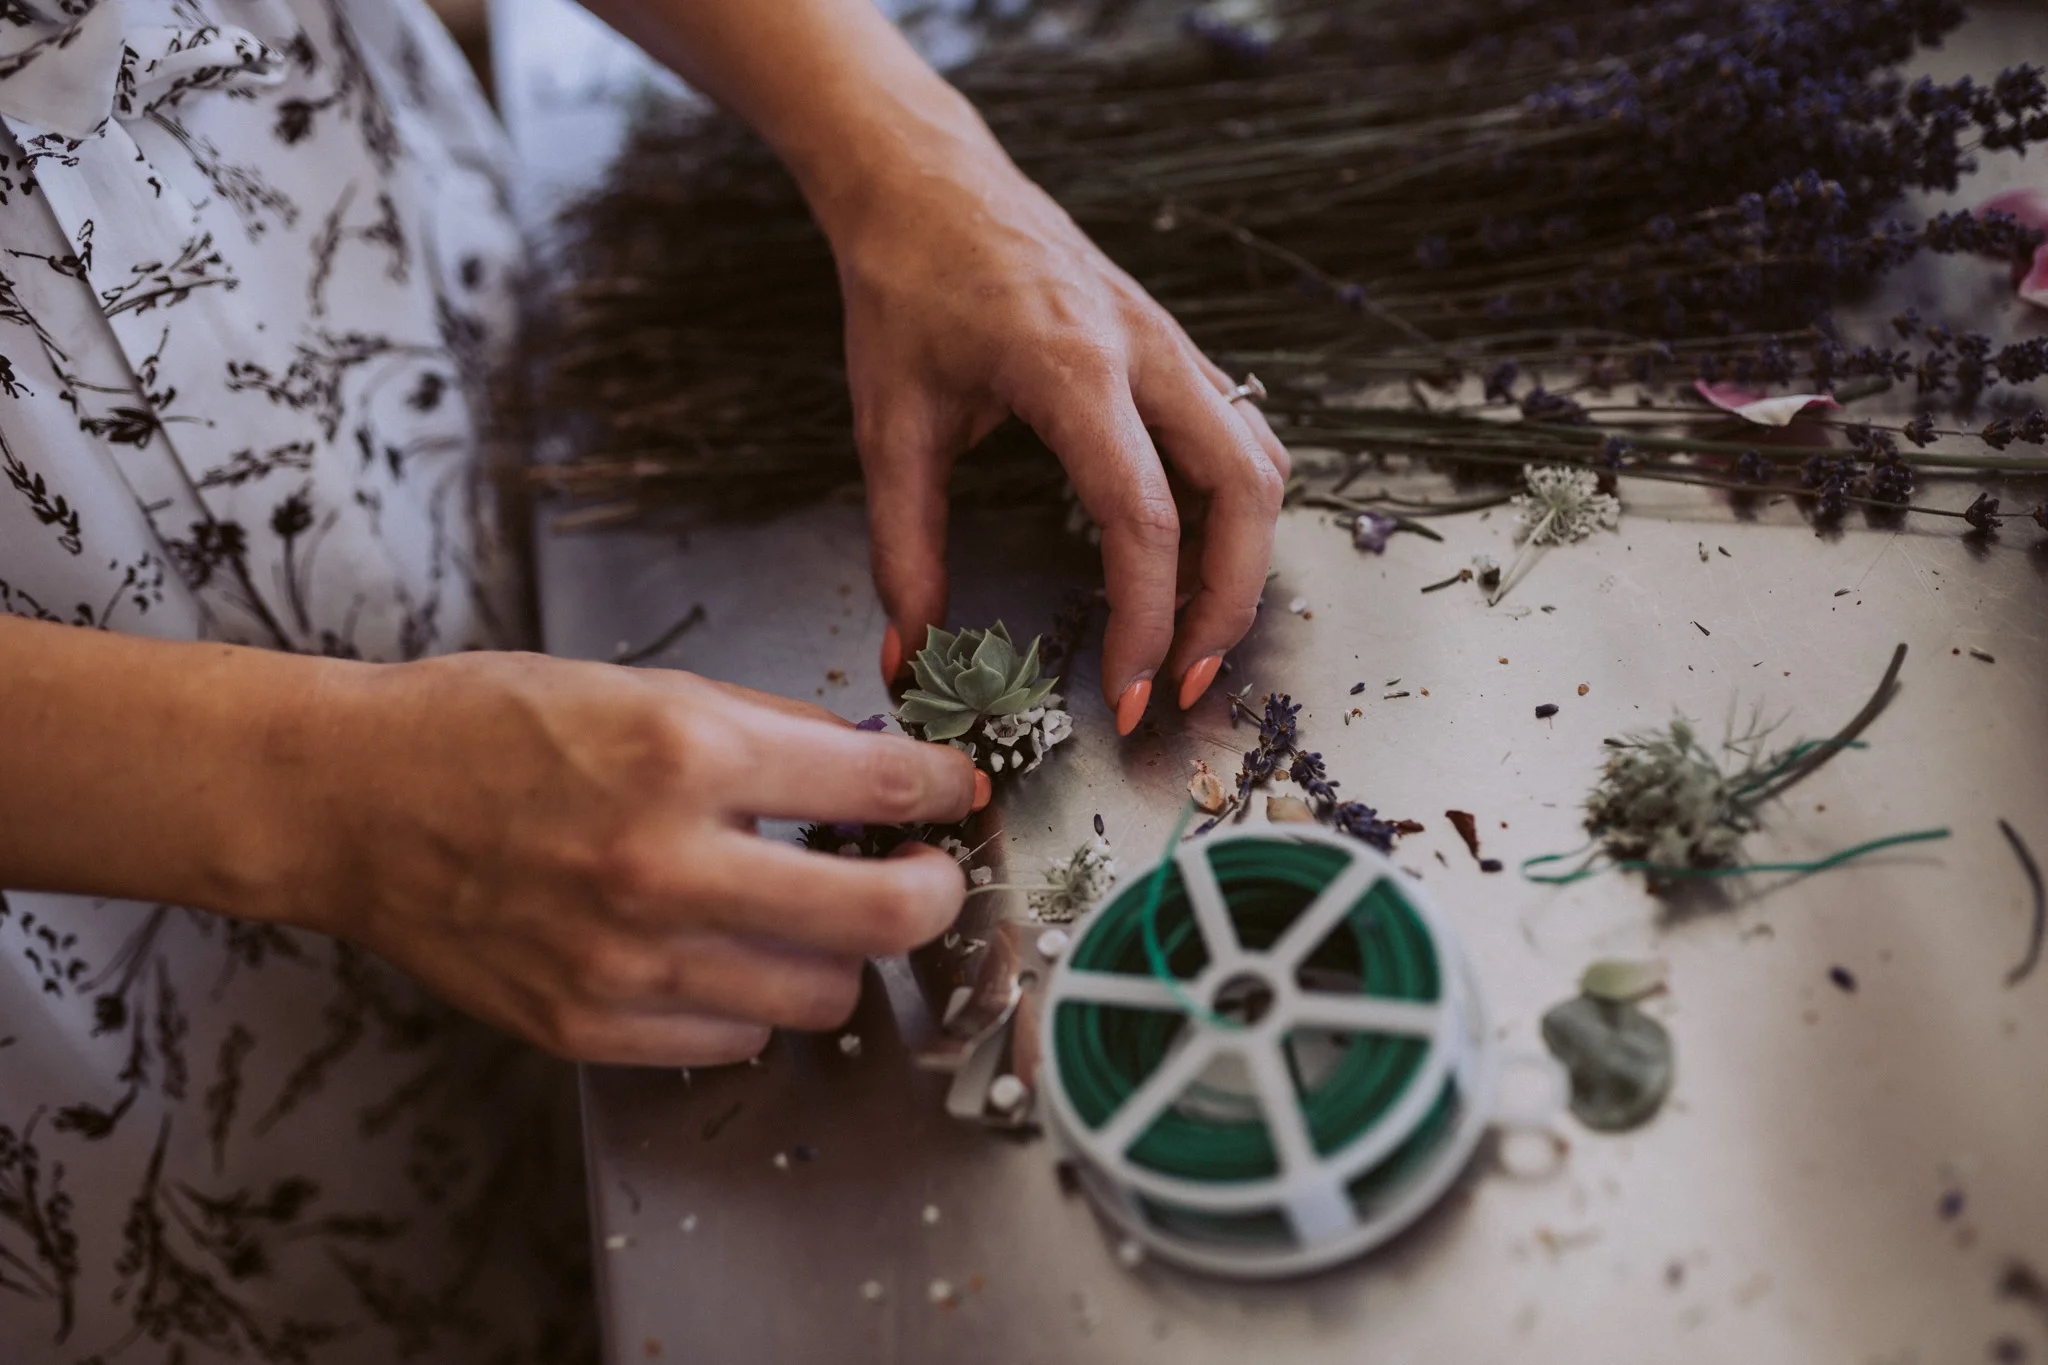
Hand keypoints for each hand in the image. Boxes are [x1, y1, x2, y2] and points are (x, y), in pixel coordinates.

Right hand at [283, 653, 981, 1065]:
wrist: (355, 801)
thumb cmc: (491, 728)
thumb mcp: (643, 687)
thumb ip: (772, 729)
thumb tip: (879, 766)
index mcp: (684, 754)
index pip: (880, 790)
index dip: (943, 792)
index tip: (955, 796)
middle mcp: (662, 864)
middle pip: (881, 920)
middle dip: (930, 895)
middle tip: (923, 877)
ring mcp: (626, 960)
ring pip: (822, 997)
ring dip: (834, 955)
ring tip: (800, 914)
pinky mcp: (589, 1026)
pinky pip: (737, 1038)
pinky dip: (750, 1000)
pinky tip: (718, 951)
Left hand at [826, 129, 1290, 731]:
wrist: (928, 182)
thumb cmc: (905, 289)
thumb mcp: (889, 427)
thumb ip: (902, 550)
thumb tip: (905, 654)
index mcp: (1072, 367)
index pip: (1143, 516)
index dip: (1147, 619)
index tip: (1127, 694)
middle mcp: (1145, 350)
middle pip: (1242, 492)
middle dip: (1226, 604)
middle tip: (1182, 684)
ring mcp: (1171, 342)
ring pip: (1259, 463)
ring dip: (1242, 558)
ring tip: (1190, 635)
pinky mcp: (1174, 347)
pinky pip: (1239, 435)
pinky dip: (1231, 510)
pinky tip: (1188, 557)